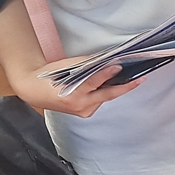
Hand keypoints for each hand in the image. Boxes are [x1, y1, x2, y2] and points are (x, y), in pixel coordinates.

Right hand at [10, 65, 141, 120]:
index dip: (107, 73)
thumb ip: (87, 65)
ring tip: (132, 78)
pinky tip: (112, 84)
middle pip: (107, 94)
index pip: (94, 82)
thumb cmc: (49, 76)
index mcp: (72, 94)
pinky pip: (99, 101)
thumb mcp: (67, 66)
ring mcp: (82, 111)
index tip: (119, 66)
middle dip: (125, 86)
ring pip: (104, 97)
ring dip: (116, 88)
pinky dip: (106, 92)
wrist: (34, 91)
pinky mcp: (84, 113)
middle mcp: (79, 105)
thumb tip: (107, 61)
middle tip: (141, 78)